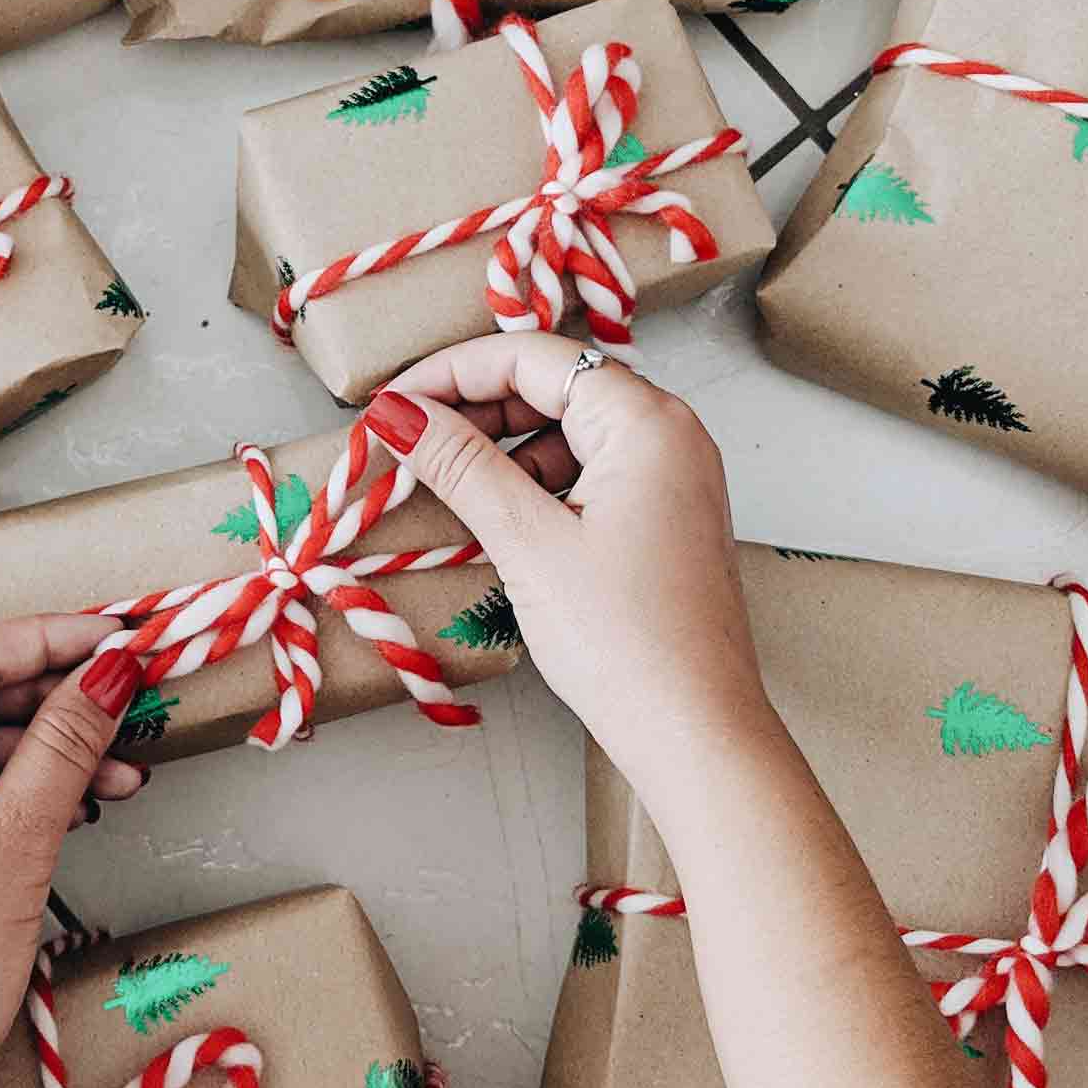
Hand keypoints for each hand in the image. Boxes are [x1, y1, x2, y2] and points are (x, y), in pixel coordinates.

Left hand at [0, 616, 146, 1087]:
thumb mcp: (16, 844)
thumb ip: (65, 746)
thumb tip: (111, 671)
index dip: (50, 639)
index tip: (122, 636)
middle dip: (59, 703)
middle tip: (137, 704)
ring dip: (52, 755)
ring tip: (127, 775)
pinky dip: (23, 795)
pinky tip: (84, 807)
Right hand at [362, 333, 775, 789]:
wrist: (695, 730)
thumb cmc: (624, 640)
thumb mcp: (528, 542)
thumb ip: (460, 465)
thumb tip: (397, 412)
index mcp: (646, 421)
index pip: (533, 357)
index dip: (452, 372)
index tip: (391, 404)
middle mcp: (670, 433)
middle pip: (554, 384)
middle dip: (474, 408)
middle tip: (405, 443)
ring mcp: (672, 476)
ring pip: (568, 430)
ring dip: (501, 449)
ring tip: (440, 484)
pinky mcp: (663, 517)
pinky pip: (589, 472)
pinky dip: (535, 483)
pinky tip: (492, 516)